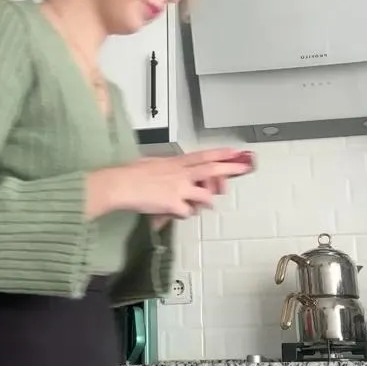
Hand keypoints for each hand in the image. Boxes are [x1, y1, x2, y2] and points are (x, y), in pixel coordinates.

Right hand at [87, 148, 253, 217]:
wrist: (121, 184)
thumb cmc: (131, 173)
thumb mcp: (151, 164)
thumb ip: (167, 169)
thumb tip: (171, 174)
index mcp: (175, 162)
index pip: (203, 155)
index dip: (221, 153)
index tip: (235, 151)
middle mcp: (181, 174)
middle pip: (211, 169)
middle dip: (231, 168)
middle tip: (245, 167)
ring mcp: (180, 189)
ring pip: (205, 194)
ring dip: (207, 200)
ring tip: (206, 203)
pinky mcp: (174, 204)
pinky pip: (188, 212)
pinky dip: (184, 214)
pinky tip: (176, 213)